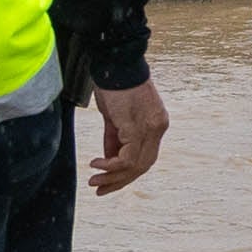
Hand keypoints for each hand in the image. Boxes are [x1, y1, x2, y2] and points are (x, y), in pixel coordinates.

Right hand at [88, 79, 169, 194]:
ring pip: (136, 165)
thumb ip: (115, 137)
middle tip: (99, 189)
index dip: (128, 174)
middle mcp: (158, 128)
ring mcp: (149, 128)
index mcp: (156, 125)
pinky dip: (111, 166)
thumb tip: (109, 158)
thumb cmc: (114, 84)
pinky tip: (96, 165)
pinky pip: (126, 157)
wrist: (115, 62)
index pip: (146, 157)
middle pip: (143, 166)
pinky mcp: (135, 126)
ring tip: (94, 180)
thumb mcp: (116, 116)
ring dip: (113, 177)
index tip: (108, 182)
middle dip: (120, 181)